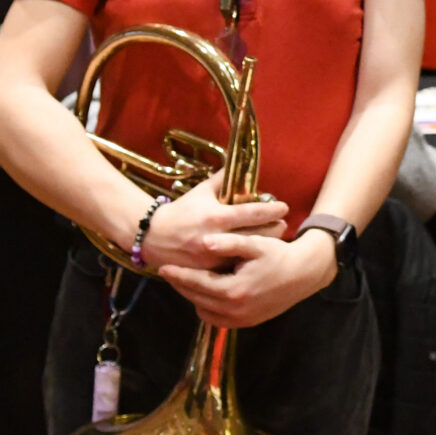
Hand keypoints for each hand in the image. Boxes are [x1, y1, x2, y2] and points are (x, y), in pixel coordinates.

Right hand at [140, 170, 287, 271]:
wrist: (151, 236)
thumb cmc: (180, 211)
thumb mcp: (201, 191)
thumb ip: (222, 179)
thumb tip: (239, 162)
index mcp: (217, 216)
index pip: (251, 212)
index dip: (271, 210)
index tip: (284, 207)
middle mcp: (217, 238)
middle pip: (256, 236)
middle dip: (274, 230)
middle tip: (283, 224)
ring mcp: (213, 257)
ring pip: (247, 254)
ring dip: (263, 246)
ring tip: (275, 239)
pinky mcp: (208, 272)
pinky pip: (233, 268)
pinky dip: (245, 261)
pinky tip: (255, 257)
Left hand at [158, 228, 338, 327]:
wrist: (304, 274)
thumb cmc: (279, 255)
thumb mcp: (256, 245)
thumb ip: (229, 243)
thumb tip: (204, 242)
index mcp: (234, 290)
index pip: (197, 283)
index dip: (178, 275)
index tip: (163, 267)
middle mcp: (235, 310)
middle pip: (197, 299)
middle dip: (181, 285)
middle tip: (168, 272)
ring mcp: (241, 320)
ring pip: (204, 311)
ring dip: (193, 296)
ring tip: (185, 280)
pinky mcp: (247, 323)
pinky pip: (217, 319)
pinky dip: (207, 306)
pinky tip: (205, 291)